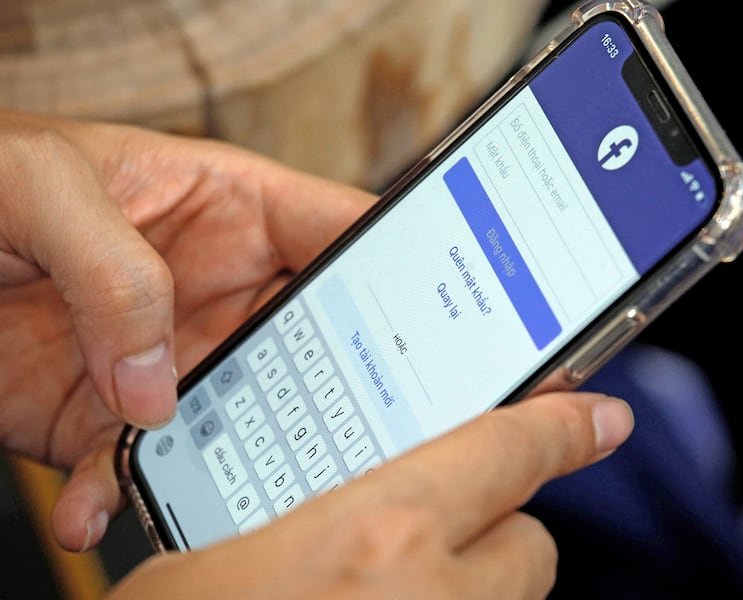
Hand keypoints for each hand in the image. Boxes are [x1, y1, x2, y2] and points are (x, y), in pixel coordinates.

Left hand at [0, 109, 374, 550]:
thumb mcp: (41, 183)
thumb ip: (114, 267)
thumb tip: (155, 382)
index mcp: (231, 208)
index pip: (340, 234)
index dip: (397, 271)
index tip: (437, 325)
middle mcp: (218, 287)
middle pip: (313, 342)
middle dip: (336, 390)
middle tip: (349, 435)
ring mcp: (172, 354)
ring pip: (239, 418)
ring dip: (229, 460)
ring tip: (213, 491)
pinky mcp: (114, 411)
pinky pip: (142, 463)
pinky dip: (119, 493)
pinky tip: (90, 505)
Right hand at [108, 390, 632, 598]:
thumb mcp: (208, 557)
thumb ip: (297, 520)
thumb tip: (330, 507)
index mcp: (377, 538)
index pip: (506, 454)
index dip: (562, 427)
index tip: (598, 417)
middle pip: (529, 543)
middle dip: (494, 529)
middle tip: (427, 532)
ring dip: (472, 589)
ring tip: (396, 588)